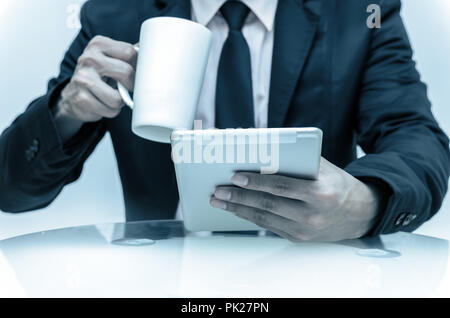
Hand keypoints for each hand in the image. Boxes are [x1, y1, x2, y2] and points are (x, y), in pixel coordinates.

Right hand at [54, 36, 137, 141]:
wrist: (73, 95)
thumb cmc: (98, 76)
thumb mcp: (110, 59)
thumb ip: (128, 53)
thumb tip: (153, 49)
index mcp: (98, 44)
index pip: (130, 52)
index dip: (138, 66)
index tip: (136, 73)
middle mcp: (89, 58)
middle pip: (126, 72)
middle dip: (131, 85)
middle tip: (125, 88)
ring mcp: (83, 78)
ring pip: (118, 97)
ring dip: (120, 102)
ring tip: (112, 96)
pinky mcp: (81, 97)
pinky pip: (110, 109)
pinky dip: (111, 111)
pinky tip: (102, 103)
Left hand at [210, 157, 382, 241]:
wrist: (360, 213)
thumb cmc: (337, 184)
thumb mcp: (322, 167)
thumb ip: (295, 162)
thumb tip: (259, 155)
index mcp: (320, 193)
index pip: (281, 186)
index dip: (256, 182)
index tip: (235, 176)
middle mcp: (313, 214)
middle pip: (268, 205)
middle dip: (238, 198)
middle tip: (218, 191)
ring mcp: (305, 230)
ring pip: (264, 219)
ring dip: (238, 210)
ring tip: (220, 201)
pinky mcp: (299, 238)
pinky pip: (270, 227)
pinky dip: (251, 217)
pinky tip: (237, 210)